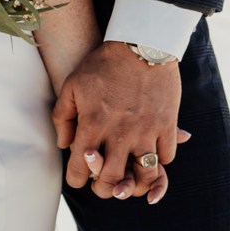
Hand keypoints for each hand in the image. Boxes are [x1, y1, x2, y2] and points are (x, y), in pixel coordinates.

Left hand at [53, 41, 187, 203]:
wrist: (140, 42)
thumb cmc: (103, 63)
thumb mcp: (72, 84)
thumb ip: (62, 117)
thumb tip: (63, 145)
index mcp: (92, 126)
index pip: (79, 171)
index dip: (76, 179)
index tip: (78, 175)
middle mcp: (119, 134)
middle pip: (110, 182)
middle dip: (102, 188)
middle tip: (102, 182)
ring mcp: (146, 131)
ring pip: (144, 176)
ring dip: (136, 181)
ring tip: (130, 175)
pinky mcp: (167, 125)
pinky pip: (167, 158)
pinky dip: (159, 161)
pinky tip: (149, 153)